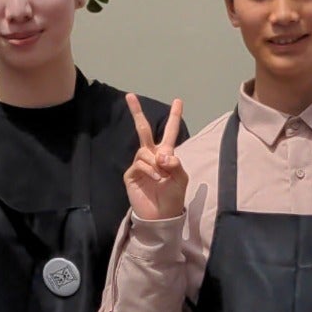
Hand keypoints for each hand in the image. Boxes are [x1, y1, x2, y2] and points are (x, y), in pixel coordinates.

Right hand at [123, 94, 186, 223]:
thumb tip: (162, 154)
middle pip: (144, 130)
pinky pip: (139, 163)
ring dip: (154, 162)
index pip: (170, 132)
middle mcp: (151, 155)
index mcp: (166, 154)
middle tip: (129, 95)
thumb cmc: (173, 197)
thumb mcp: (181, 179)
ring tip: (161, 176)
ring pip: (144, 150)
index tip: (178, 101)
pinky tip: (155, 179)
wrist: (161, 215)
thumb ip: (176, 164)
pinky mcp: (131, 174)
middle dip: (136, 112)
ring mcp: (140, 164)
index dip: (174, 116)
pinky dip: (149, 170)